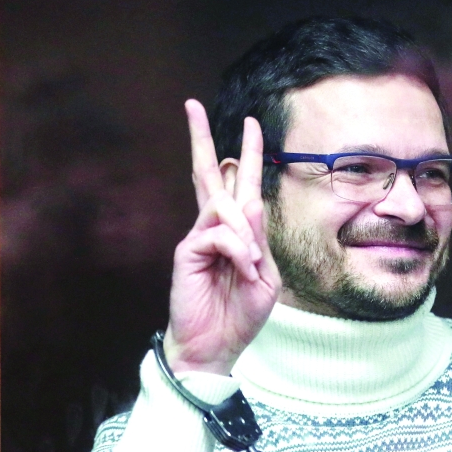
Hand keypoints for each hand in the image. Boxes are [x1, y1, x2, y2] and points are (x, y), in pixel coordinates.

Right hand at [164, 100, 281, 374]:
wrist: (216, 347)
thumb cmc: (241, 314)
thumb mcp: (265, 277)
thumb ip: (259, 241)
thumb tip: (249, 205)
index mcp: (237, 233)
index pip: (240, 186)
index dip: (248, 155)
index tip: (251, 124)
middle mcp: (214, 228)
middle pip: (209, 175)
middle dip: (201, 139)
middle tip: (191, 104)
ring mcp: (198, 237)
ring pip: (223, 207)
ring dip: (244, 234)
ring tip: (249, 267)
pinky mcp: (186, 251)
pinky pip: (217, 234)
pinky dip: (236, 249)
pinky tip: (240, 269)